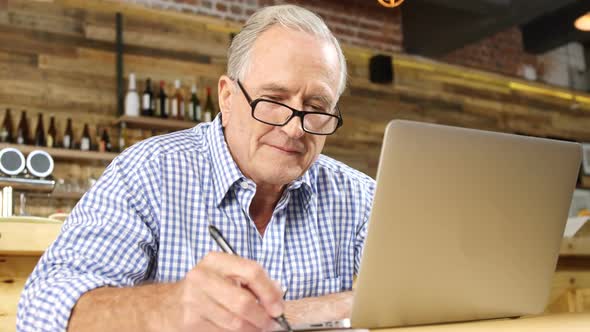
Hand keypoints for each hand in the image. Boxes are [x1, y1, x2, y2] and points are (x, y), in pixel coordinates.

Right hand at [164, 252, 283, 331]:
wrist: (165, 305)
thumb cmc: (203, 288)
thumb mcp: (224, 275)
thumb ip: (251, 281)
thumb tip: (277, 294)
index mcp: (216, 261)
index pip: (252, 271)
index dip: (270, 292)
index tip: (278, 308)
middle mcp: (202, 277)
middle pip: (243, 302)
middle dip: (263, 318)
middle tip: (272, 324)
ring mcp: (194, 301)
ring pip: (234, 323)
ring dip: (252, 330)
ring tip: (258, 329)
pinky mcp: (190, 322)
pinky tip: (240, 331)